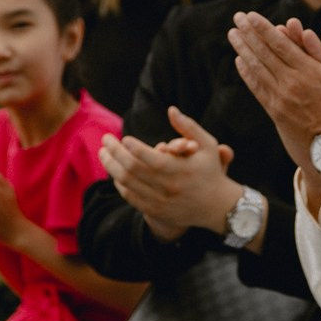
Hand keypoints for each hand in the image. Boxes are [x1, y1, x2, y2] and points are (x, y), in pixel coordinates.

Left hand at [99, 108, 240, 237]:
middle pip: (131, 169)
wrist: (217, 207)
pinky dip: (119, 183)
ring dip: (110, 166)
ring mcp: (160, 201)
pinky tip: (115, 171)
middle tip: (105, 140)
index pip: (148, 157)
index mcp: (179, 170)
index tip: (124, 138)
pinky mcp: (155, 211)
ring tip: (103, 153)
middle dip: (114, 152)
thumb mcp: (208, 145)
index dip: (131, 146)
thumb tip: (171, 109)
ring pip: (126, 183)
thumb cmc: (210, 171)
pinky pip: (130, 196)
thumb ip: (189, 126)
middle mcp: (167, 187)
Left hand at [228, 13, 320, 170]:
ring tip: (233, 35)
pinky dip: (247, 74)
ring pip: (257, 69)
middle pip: (264, 53)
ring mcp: (281, 98)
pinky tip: (239, 62)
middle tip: (237, 18)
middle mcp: (292, 83)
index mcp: (310, 71)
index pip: (281, 44)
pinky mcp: (276, 113)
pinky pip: (257, 89)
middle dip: (249, 34)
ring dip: (243, 50)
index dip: (263, 28)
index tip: (251, 16)